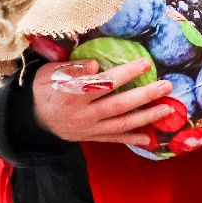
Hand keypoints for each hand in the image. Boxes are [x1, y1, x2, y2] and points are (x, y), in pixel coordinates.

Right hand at [31, 58, 175, 144]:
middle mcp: (84, 113)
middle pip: (119, 104)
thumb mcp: (50, 74)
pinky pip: (115, 139)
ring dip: (146, 116)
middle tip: (167, 85)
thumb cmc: (45, 89)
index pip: (104, 83)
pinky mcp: (92, 137)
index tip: (145, 63)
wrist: (34, 118)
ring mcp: (90, 128)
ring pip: (122, 123)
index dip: (125, 74)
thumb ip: (71, 68)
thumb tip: (96, 64)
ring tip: (168, 108)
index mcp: (73, 95)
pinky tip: (150, 138)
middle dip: (145, 95)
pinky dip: (132, 139)